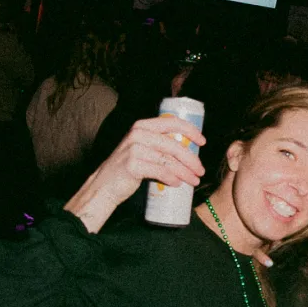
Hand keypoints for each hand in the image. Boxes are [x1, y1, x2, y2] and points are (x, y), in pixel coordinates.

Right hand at [64, 116, 205, 232]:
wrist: (105, 184)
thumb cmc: (129, 167)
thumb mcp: (143, 149)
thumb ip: (160, 145)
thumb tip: (189, 151)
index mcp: (142, 126)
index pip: (172, 122)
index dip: (190, 130)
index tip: (202, 142)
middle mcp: (138, 134)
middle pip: (174, 145)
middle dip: (191, 159)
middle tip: (201, 170)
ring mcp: (134, 149)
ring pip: (169, 160)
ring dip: (186, 172)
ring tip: (194, 181)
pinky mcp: (132, 165)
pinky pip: (160, 171)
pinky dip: (172, 179)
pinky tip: (178, 184)